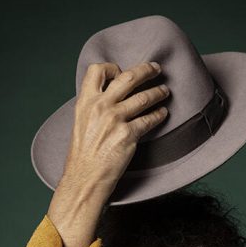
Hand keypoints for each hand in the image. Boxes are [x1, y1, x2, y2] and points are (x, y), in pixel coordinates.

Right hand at [58, 59, 169, 200]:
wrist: (84, 178)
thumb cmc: (82, 156)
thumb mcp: (80, 123)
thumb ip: (94, 107)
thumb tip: (110, 98)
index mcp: (86, 101)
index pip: (98, 70)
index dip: (113, 68)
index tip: (122, 71)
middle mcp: (101, 106)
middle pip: (128, 77)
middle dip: (146, 70)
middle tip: (156, 69)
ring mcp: (115, 120)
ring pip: (143, 97)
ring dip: (158, 92)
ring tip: (164, 91)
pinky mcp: (128, 135)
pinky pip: (149, 119)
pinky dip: (159, 115)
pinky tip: (163, 113)